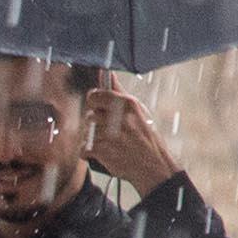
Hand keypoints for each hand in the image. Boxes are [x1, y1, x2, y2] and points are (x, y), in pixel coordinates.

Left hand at [84, 77, 182, 192]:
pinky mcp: (101, 150)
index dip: (94, 103)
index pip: (94, 95)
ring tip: (111, 143)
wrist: (153, 165)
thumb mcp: (137, 110)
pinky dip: (91, 153)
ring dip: (94, 139)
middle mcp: (118, 116)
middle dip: (96, 123)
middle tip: (111, 131)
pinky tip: (105, 153)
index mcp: (127, 104)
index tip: (99, 108)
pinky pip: (83, 148)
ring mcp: (109, 134)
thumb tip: (105, 72)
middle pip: (89, 115)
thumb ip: (118, 92)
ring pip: (86, 132)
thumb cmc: (144, 136)